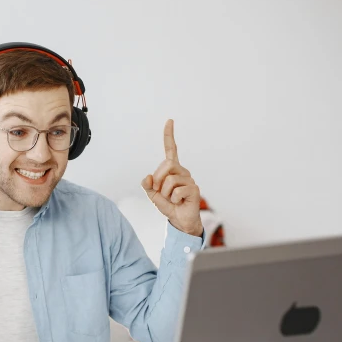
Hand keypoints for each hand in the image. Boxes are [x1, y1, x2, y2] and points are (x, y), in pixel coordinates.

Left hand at [141, 119, 203, 236]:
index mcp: (172, 170)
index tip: (169, 121)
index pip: (171, 149)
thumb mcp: (152, 195)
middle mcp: (182, 171)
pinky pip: (176, 191)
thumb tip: (147, 177)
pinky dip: (173, 200)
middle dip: (157, 180)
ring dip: (164, 193)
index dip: (169, 136)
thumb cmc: (168, 205)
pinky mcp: (194, 189)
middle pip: (166, 165)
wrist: (180, 220)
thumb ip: (147, 186)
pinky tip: (179, 202)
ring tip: (171, 199)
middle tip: (159, 192)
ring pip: (169, 180)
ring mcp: (189, 180)